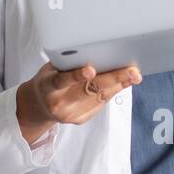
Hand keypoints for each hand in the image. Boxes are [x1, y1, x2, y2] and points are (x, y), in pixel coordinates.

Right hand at [17, 61, 141, 140]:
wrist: (40, 105)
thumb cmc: (49, 79)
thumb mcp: (52, 68)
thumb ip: (70, 63)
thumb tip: (100, 53)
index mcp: (48, 86)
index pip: (61, 81)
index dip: (76, 76)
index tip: (90, 69)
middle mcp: (59, 103)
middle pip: (89, 90)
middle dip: (113, 79)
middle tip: (132, 71)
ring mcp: (71, 114)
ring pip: (99, 98)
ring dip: (119, 85)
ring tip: (134, 75)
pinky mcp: (80, 119)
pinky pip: (101, 104)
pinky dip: (114, 91)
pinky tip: (125, 82)